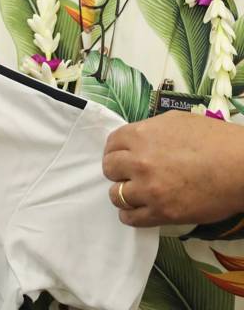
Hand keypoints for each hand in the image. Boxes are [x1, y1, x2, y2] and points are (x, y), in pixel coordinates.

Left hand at [102, 111, 243, 226]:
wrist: (240, 166)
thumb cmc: (213, 139)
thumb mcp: (175, 121)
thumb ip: (150, 131)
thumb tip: (139, 139)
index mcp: (140, 135)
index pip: (111, 144)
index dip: (116, 151)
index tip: (122, 157)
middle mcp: (138, 161)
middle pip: (109, 169)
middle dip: (118, 171)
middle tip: (130, 175)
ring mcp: (149, 189)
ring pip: (116, 195)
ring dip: (123, 194)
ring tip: (136, 194)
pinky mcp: (162, 213)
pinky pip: (130, 218)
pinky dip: (130, 215)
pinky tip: (140, 210)